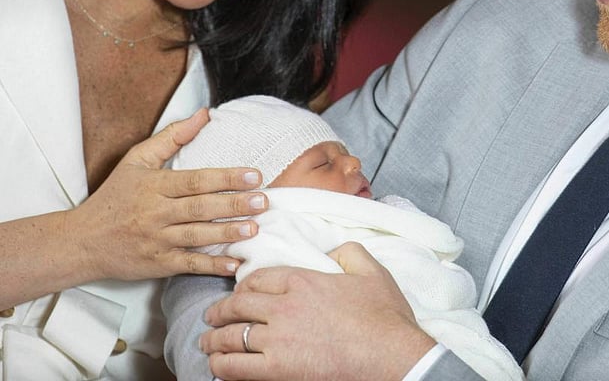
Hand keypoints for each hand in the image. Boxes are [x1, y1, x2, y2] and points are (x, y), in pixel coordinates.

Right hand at [69, 109, 268, 279]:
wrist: (82, 241)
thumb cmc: (115, 196)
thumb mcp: (137, 160)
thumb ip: (172, 136)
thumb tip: (205, 114)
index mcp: (154, 186)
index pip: (195, 180)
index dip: (226, 178)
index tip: (255, 175)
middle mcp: (155, 213)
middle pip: (200, 207)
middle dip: (234, 204)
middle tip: (263, 201)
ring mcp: (156, 240)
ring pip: (196, 236)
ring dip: (227, 233)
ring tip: (254, 228)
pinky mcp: (157, 264)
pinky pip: (187, 265)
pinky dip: (211, 266)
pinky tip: (234, 264)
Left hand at [201, 243, 436, 380]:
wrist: (392, 355)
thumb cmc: (385, 317)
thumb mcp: (372, 271)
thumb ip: (350, 252)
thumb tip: (334, 249)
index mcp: (304, 280)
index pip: (258, 278)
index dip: (243, 285)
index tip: (239, 292)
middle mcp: (285, 306)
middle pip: (238, 304)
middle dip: (220, 310)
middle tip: (212, 316)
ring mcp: (278, 338)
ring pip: (231, 335)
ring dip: (214, 338)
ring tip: (207, 342)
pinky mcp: (278, 369)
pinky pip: (236, 366)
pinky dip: (222, 365)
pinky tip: (218, 365)